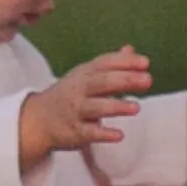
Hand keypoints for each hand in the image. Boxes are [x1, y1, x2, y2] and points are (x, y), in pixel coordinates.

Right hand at [18, 44, 151, 172]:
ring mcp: (76, 110)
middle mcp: (80, 89)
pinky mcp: (75, 132)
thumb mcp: (86, 76)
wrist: (38, 119)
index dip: (125, 62)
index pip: (105, 64)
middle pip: (102, 82)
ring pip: (96, 107)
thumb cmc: (70, 94)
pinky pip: (89, 132)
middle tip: (148, 80)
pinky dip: (104, 133)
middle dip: (125, 80)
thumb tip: (132, 50)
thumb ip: (111, 65)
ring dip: (116, 107)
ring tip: (136, 107)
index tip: (145, 63)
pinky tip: (119, 135)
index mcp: (85, 73)